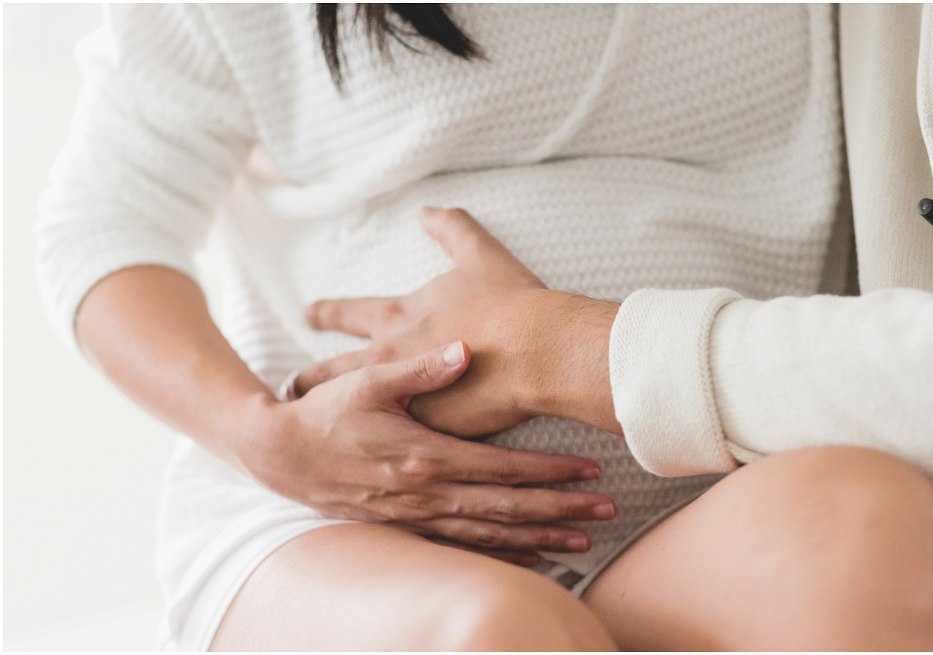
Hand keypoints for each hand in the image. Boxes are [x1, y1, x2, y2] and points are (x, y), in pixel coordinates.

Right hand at [242, 342, 615, 565]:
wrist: (279, 455)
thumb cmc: (325, 413)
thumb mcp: (368, 381)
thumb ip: (420, 369)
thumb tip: (464, 350)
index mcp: (423, 455)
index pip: (500, 468)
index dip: (548, 471)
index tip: (588, 470)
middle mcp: (425, 493)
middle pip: (506, 508)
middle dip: (560, 510)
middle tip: (606, 511)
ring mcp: (416, 515)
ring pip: (490, 533)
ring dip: (539, 537)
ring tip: (583, 540)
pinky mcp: (406, 525)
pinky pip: (462, 545)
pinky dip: (500, 551)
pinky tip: (531, 555)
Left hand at [300, 206, 551, 436]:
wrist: (537, 352)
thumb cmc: (509, 303)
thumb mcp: (480, 255)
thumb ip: (452, 229)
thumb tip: (429, 209)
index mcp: (397, 317)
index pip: (347, 314)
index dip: (326, 313)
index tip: (307, 314)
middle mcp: (387, 358)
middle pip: (331, 372)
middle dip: (308, 378)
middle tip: (290, 384)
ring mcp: (401, 401)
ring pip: (349, 413)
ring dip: (329, 416)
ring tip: (316, 425)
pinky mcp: (424, 435)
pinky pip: (391, 445)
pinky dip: (375, 450)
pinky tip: (368, 460)